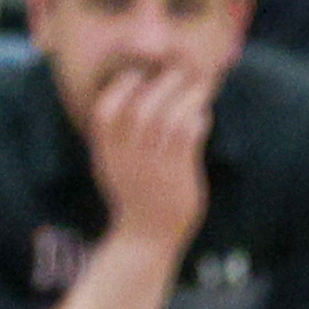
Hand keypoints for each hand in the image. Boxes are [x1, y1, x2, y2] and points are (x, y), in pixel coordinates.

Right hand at [88, 65, 210, 248]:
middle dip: (164, 84)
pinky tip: (203, 116)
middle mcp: (125, 155)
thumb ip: (117, 135)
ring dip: (187, 98)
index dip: (125, 85)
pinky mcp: (176, 173)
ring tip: (199, 89)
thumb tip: (133, 99)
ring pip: (168, 118)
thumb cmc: (134, 195)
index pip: (107, 108)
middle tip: (180, 73)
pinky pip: (187, 137)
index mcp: (106, 149)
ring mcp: (151, 164)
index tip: (142, 75)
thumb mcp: (112, 163)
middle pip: (142, 107)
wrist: (147, 235)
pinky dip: (197, 120)